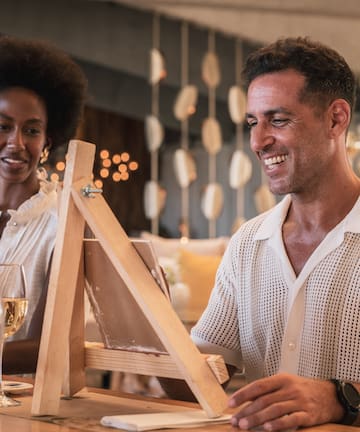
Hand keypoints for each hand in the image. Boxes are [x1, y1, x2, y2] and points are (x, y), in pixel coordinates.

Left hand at [228, 373, 343, 430]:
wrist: (330, 395)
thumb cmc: (303, 389)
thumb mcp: (286, 383)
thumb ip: (269, 390)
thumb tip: (247, 399)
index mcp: (281, 379)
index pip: (258, 386)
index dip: (243, 394)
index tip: (231, 403)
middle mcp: (289, 389)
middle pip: (264, 400)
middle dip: (247, 411)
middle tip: (235, 420)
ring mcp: (298, 401)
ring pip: (274, 409)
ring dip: (257, 418)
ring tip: (244, 426)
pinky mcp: (307, 415)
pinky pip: (290, 420)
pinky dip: (278, 424)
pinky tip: (267, 429)